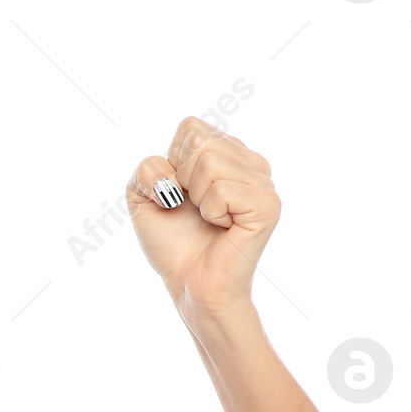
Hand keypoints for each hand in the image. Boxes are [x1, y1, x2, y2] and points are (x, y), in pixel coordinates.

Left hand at [125, 116, 280, 316]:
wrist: (190, 283)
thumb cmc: (172, 243)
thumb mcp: (142, 199)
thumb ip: (144, 170)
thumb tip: (169, 171)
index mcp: (226, 153)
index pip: (190, 127)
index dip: (171, 164)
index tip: (179, 194)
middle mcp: (250, 162)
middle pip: (199, 142)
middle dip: (181, 180)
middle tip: (194, 209)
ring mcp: (263, 182)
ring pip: (210, 163)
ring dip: (197, 198)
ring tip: (210, 219)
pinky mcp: (268, 204)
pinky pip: (223, 189)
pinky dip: (212, 212)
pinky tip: (224, 227)